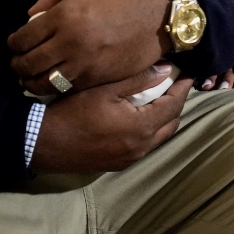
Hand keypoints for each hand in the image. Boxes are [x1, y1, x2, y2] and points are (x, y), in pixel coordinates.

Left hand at [8, 0, 172, 94]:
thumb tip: (31, 16)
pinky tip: (53, 81)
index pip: (23, 39)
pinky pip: (67, 88)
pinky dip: (55, 87)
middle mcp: (70, 42)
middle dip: (17, 65)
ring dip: (31, 81)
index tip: (14, 44)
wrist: (161, 12)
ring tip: (29, 77)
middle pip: (29, 64)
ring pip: (44, 82)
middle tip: (17, 63)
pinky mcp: (99, 78)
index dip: (13, 44)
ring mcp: (85, 64)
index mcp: (65, 15)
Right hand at [29, 63, 192, 173]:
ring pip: (159, 136)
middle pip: (171, 123)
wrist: (44, 143)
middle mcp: (141, 147)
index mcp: (142, 127)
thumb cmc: (73, 111)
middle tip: (175, 83)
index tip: (188, 72)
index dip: (183, 87)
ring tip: (159, 97)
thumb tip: (166, 70)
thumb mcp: (105, 89)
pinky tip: (139, 116)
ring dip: (163, 117)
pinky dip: (150, 129)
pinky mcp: (118, 164)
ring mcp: (130, 158)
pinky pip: (145, 145)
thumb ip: (138, 79)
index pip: (174, 105)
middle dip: (176, 103)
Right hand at [199, 62, 233, 90]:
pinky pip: (203, 74)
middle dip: (227, 80)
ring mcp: (218, 70)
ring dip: (212, 79)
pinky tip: (198, 87)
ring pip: (216, 71)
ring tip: (208, 88)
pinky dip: (201, 79)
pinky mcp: (207, 74)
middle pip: (229, 71)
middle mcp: (232, 68)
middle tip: (224, 89)